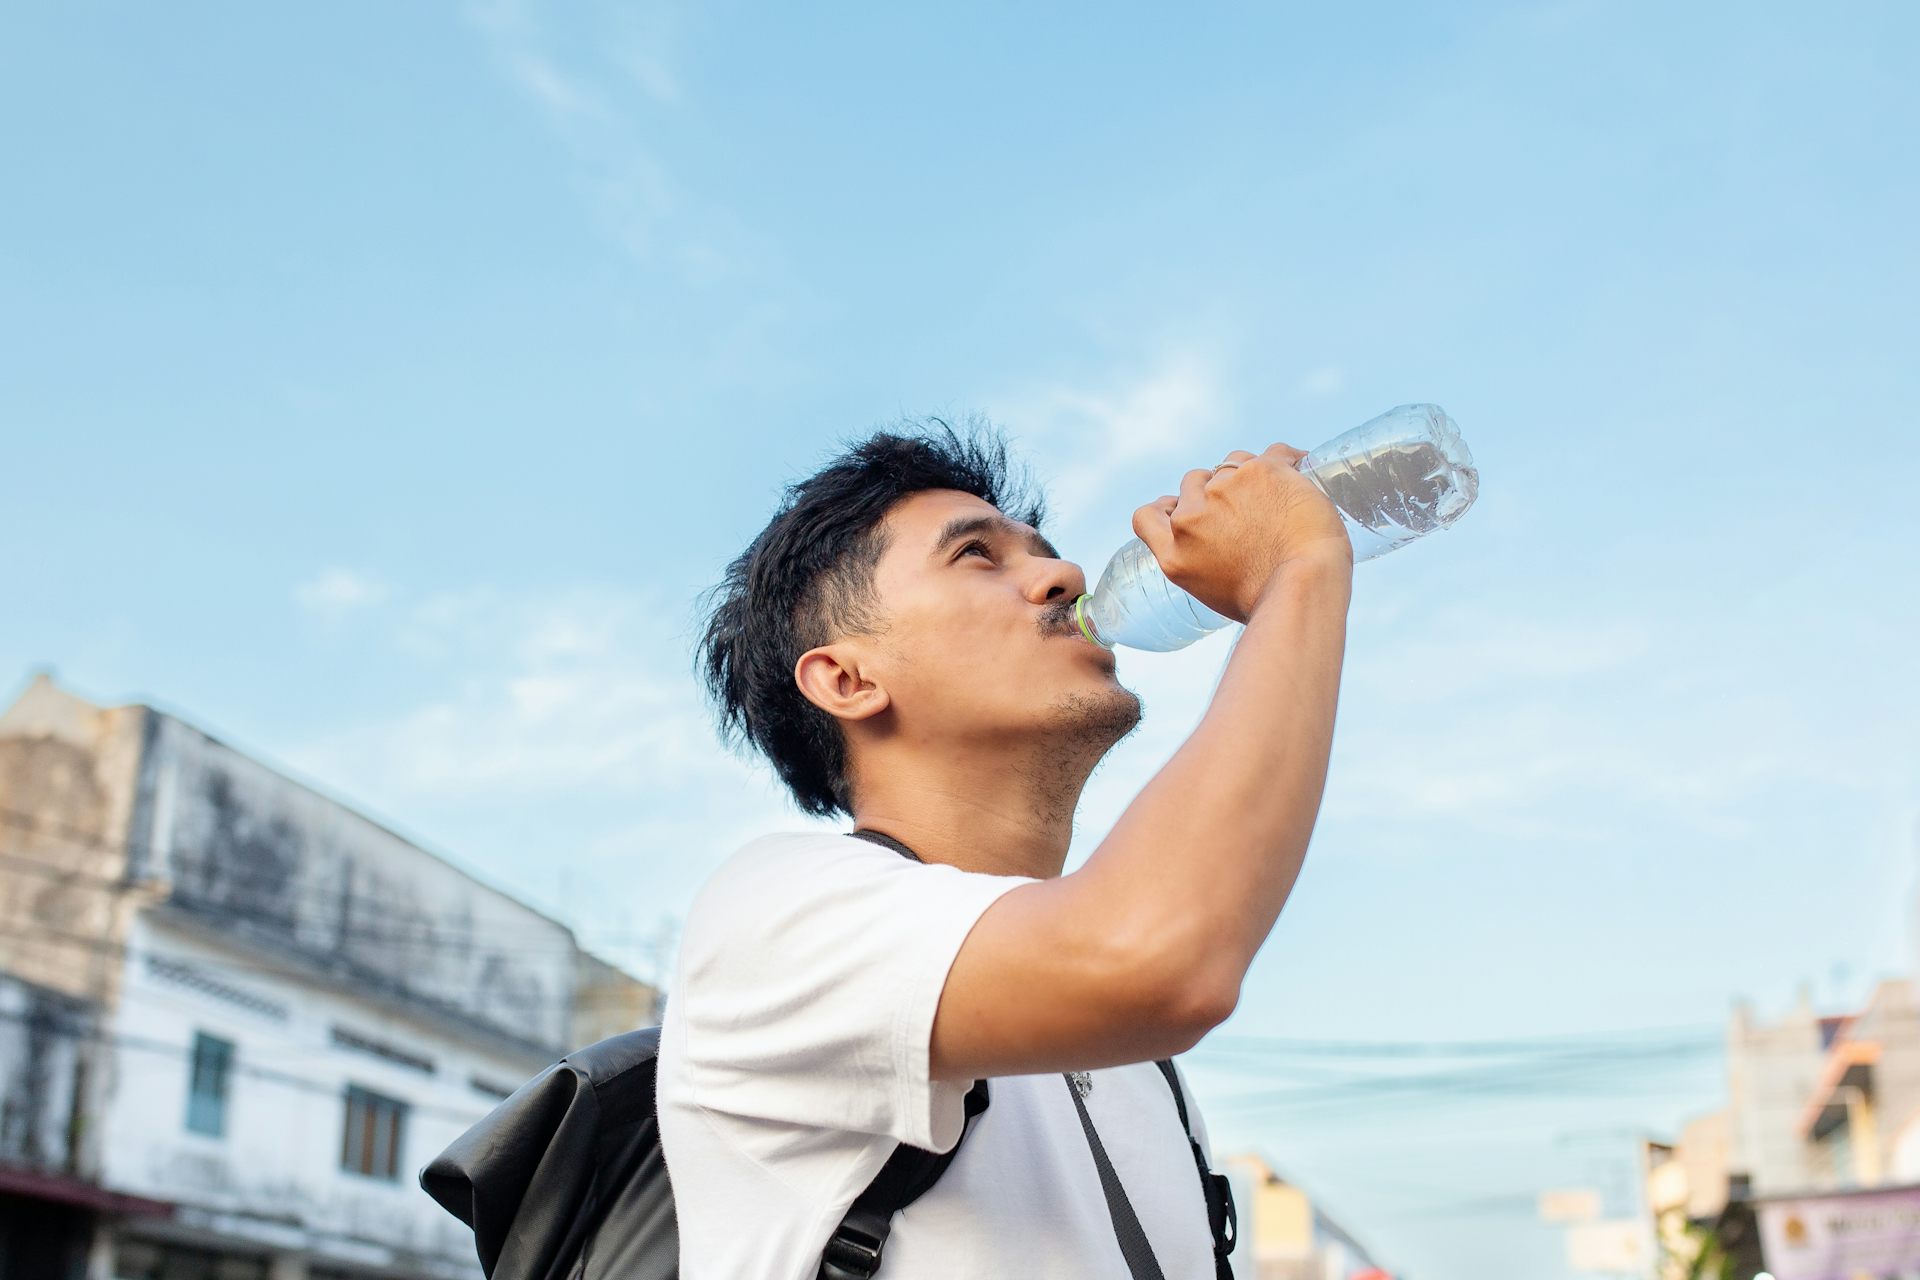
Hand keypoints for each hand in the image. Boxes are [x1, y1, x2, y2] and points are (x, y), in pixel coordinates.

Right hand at [1131, 443, 1352, 621]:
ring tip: (1277, 498)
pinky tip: (1298, 472)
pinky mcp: (1260, 470)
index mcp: (1175, 554)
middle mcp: (1192, 519)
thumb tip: (1215, 541)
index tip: (1185, 508)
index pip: (1147, 516)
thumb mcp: (1215, 593)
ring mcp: (1223, 489)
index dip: (1168, 506)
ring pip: (1232, 462)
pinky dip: (1287, 461)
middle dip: (1216, 489)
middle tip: (1247, 507)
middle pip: (1193, 481)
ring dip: (1250, 475)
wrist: (1306, 587)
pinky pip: (1274, 453)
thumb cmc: (1271, 601)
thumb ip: (1201, 561)